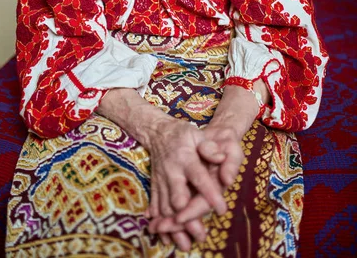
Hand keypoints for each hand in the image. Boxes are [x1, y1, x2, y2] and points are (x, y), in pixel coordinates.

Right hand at [145, 119, 226, 249]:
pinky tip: (166, 237)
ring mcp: (161, 180)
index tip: (221, 208)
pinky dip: (159, 224)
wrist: (158, 132)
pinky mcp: (155, 186)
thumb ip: (209, 147)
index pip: (199, 178)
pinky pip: (155, 207)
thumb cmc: (183, 135)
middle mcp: (172, 172)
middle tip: (201, 235)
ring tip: (186, 244)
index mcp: (185, 159)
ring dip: (174, 227)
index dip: (210, 193)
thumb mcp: (197, 134)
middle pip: (178, 198)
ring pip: (165, 208)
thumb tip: (221, 157)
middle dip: (188, 218)